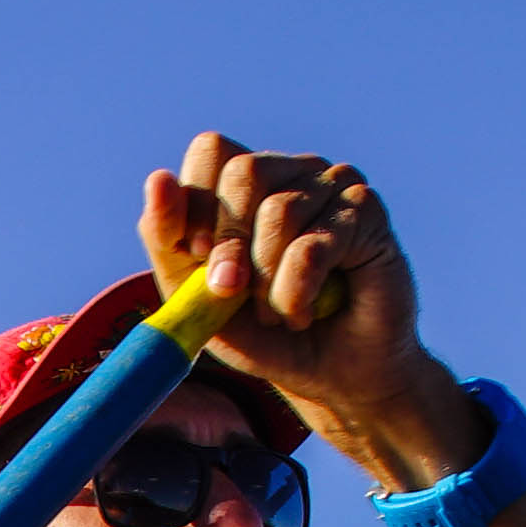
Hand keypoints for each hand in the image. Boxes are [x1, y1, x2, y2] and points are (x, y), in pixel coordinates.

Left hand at [138, 133, 485, 485]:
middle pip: (244, 172)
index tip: (195, 254)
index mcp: (245, 182)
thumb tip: (159, 179)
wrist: (327, 376)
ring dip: (265, 283)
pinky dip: (294, 294)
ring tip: (276, 314)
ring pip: (279, 212)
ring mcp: (333, 186)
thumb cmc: (260, 333)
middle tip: (233, 291)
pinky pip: (314, 246)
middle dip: (229, 246)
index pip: (212, 150)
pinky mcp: (366, 212)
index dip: (196, 203)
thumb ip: (166, 239)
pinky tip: (303, 314)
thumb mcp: (194, 294)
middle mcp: (292, 172)